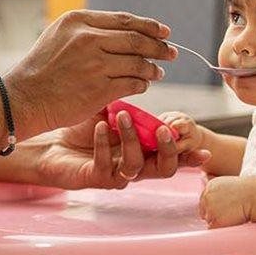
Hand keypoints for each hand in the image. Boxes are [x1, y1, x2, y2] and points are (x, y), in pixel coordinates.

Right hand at [4, 10, 176, 135]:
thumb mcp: (59, 36)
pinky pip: (132, 83)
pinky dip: (142, 84)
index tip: (164, 32)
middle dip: (159, 46)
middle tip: (171, 52)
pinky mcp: (99, 89)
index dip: (149, 26)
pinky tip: (143, 85)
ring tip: (158, 72)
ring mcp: (95, 64)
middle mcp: (87, 38)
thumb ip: (89, 30)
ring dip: (152, 68)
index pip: (124, 20)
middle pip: (136, 39)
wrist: (24, 98)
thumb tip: (126, 31)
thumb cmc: (42, 69)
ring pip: (138, 62)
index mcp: (78, 21)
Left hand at [33, 112, 211, 188]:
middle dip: (168, 149)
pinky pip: (105, 165)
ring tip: (122, 115)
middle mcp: (135, 164)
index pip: (175, 154)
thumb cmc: (84, 122)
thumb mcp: (113, 108)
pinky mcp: (95, 177)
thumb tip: (150, 76)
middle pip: (165, 168)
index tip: (204, 147)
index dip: (191, 155)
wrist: (51, 139)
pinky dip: (103, 143)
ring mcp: (115, 173)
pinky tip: (99, 125)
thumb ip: (135, 102)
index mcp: (146, 148)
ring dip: (132, 140)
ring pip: (135, 166)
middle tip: (162, 128)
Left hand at [199, 176, 255, 227]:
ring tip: (234, 215)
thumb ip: (219, 191)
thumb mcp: (229, 184)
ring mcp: (210, 209)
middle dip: (214, 215)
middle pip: (205, 212)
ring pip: (210, 221)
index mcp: (210, 186)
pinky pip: (215, 230)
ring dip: (219, 222)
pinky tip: (233, 221)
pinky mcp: (216, 221)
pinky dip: (223, 228)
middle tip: (230, 213)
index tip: (225, 208)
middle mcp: (207, 196)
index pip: (204, 202)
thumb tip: (212, 194)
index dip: (214, 207)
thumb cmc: (249, 191)